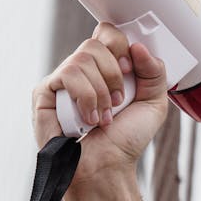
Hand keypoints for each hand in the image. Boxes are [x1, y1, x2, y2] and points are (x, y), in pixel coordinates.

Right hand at [32, 22, 167, 183]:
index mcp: (104, 67)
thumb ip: (155, 72)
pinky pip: (67, 74)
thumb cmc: (125, 140)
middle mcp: (82, 70)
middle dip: (114, 74)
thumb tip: (138, 47)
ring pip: (82, 58)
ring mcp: (62, 80)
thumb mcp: (154, 103)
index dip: (120, 46)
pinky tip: (88, 118)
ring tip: (103, 116)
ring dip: (101, 92)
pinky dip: (86, 97)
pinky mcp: (45, 92)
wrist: (105, 167)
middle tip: (118, 100)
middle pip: (96, 42)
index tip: (130, 70)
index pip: (107, 33)